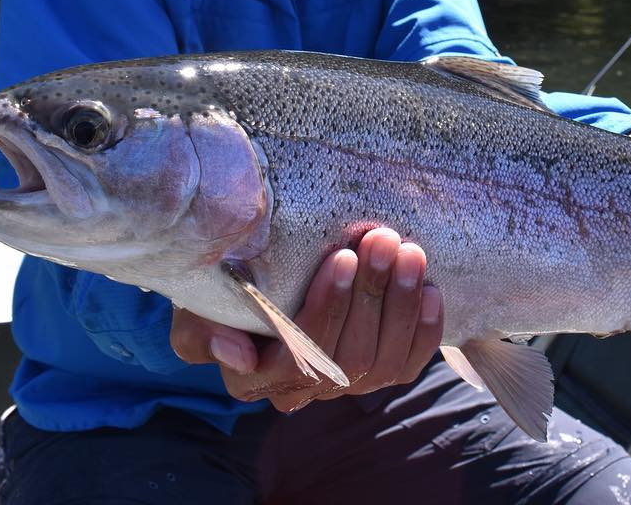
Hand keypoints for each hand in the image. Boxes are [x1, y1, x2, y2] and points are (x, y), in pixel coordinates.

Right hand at [169, 227, 444, 411]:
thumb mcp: (200, 301)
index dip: (325, 310)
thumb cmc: (227, 283)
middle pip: (345, 355)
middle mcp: (300, 391)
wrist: (260, 274)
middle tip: (382, 239)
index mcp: (253, 379)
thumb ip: (202, 329)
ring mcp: (343, 384)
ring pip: (381, 361)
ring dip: (399, 303)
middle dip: (369, 293)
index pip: (295, 356)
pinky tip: (430, 290)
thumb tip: (236, 352)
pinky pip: (408, 364)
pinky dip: (423, 329)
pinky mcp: (379, 373)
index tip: (342, 258)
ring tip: (407, 251)